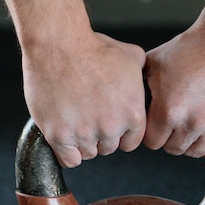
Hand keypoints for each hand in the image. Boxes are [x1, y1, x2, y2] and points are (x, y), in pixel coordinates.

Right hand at [22, 32, 146, 166]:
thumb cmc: (92, 47)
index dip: (119, 133)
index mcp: (133, 114)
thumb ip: (142, 75)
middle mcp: (111, 128)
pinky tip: (64, 136)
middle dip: (99, 135)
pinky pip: (68, 159)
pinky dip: (66, 151)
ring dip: (82, 142)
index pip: (130, 142)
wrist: (58, 45)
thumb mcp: (131, 56)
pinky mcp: (59, 135)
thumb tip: (146, 80)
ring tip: (74, 121)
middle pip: (108, 148)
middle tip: (87, 116)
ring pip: (87, 153)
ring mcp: (84, 133)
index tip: (108, 123)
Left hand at [143, 23, 204, 159]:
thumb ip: (139, 88)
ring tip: (192, 123)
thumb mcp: (155, 63)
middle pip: (173, 149)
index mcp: (168, 110)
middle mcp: (192, 122)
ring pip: (195, 152)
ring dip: (190, 141)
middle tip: (176, 122)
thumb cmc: (193, 47)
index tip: (157, 125)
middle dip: (170, 137)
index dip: (152, 133)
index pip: (152, 142)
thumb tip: (126, 102)